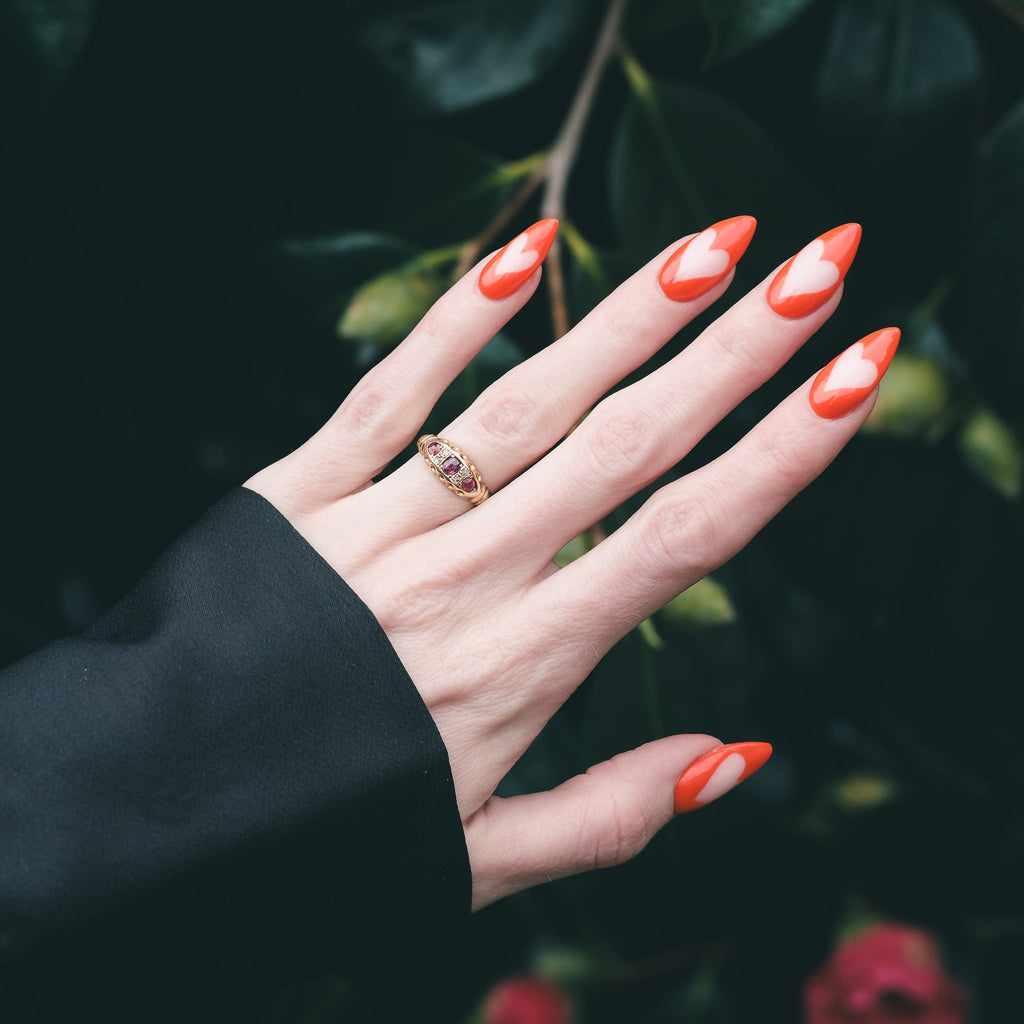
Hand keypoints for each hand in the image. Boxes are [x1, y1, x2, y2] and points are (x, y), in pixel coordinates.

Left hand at [245, 216, 896, 909]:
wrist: (155, 811)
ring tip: (712, 246)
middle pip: (625, 445)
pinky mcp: (298, 492)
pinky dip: (455, 318)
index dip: (783, 454)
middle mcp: (465, 580)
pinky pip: (387, 392)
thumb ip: (610, 815)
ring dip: (626, 317)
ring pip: (525, 403)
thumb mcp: (479, 859)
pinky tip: (526, 250)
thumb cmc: (324, 838)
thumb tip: (734, 756)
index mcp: (521, 667)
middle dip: (735, 353)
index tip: (856, 378)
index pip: (684, 539)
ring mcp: (378, 526)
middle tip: (821, 264)